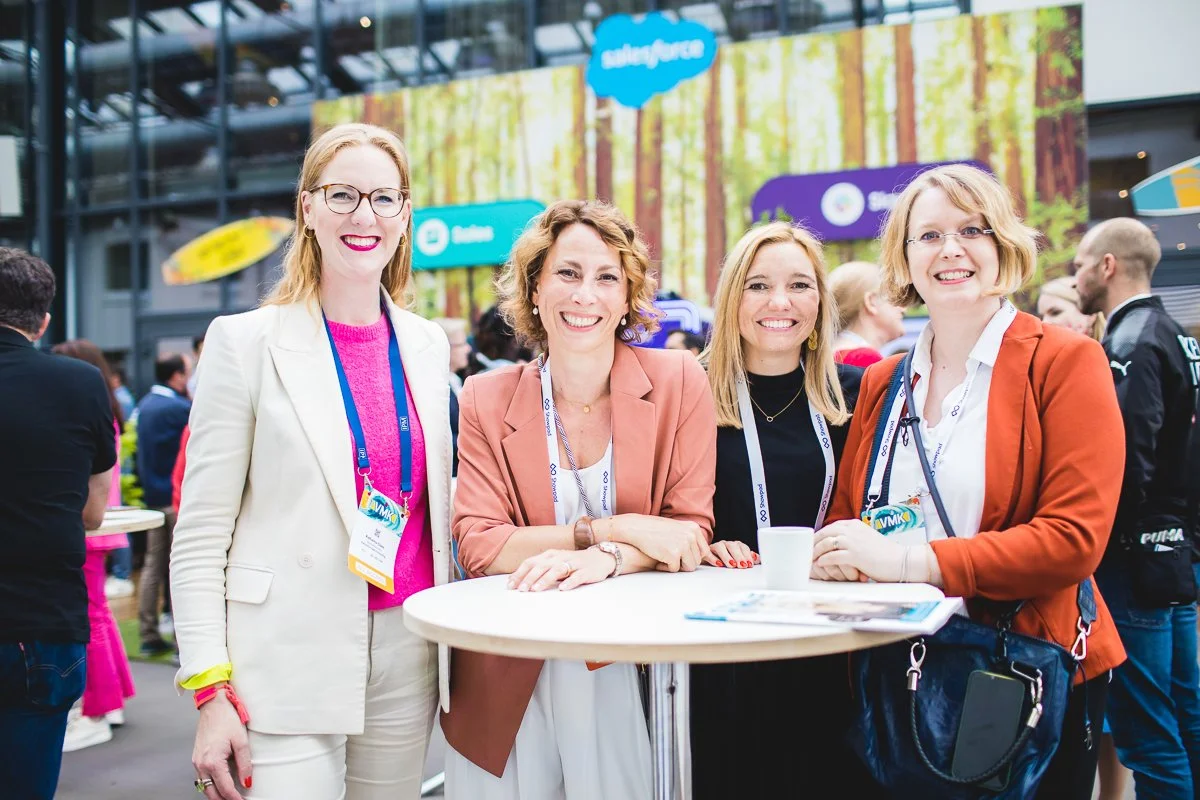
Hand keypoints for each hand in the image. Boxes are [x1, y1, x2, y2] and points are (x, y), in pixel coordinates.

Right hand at [193, 689, 251, 799]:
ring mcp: (196, 761)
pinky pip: (202, 778)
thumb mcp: (241, 741)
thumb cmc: (227, 719)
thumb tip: (247, 782)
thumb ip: (244, 764)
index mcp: (212, 762)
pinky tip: (221, 783)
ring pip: (205, 787)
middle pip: (211, 793)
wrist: (213, 705)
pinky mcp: (196, 758)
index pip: (225, 789)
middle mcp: (201, 764)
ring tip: (231, 795)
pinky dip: (211, 784)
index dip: (235, 798)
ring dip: (216, 794)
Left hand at [508, 548, 610, 591]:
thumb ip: (540, 570)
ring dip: (545, 580)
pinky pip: (577, 576)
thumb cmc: (573, 563)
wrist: (600, 558)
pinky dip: (569, 582)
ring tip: (536, 589)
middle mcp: (560, 557)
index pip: (531, 562)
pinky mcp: (586, 571)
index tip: (510, 585)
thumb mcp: (555, 563)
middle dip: (529, 578)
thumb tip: (519, 581)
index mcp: (550, 555)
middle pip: (541, 566)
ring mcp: (573, 563)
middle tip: (521, 590)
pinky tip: (562, 589)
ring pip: (557, 570)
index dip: (520, 573)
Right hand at [602, 515, 716, 571]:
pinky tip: (657, 560)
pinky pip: (675, 569)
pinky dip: (665, 568)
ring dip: (677, 567)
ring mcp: (683, 544)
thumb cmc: (654, 530)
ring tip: (665, 559)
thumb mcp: (678, 530)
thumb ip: (691, 541)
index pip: (704, 551)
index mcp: (694, 528)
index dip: (693, 558)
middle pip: (697, 561)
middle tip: (670, 558)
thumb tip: (711, 560)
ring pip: (689, 567)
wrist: (636, 528)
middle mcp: (691, 535)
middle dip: (684, 563)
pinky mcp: (673, 554)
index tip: (682, 558)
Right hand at [710, 540, 758, 569]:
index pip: (742, 547)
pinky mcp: (706, 553)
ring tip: (732, 564)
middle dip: (738, 556)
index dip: (747, 555)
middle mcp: (726, 544)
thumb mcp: (739, 560)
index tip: (750, 564)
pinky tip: (718, 564)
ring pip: (720, 547)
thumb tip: (757, 558)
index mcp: (735, 545)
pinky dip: (713, 558)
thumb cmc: (726, 561)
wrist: (710, 561)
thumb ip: (748, 558)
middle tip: (742, 565)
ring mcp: (715, 547)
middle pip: (732, 546)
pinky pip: (708, 553)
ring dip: (727, 556)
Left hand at [812, 519, 905, 582]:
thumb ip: (852, 539)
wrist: (903, 561)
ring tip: (811, 560)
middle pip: (824, 533)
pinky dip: (824, 561)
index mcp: (854, 524)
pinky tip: (821, 565)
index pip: (830, 527)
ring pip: (825, 544)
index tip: (812, 544)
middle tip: (807, 553)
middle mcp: (852, 530)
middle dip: (813, 544)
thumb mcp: (867, 540)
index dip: (818, 536)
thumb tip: (836, 547)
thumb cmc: (886, 554)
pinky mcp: (855, 555)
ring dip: (816, 553)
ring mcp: (853, 542)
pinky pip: (832, 556)